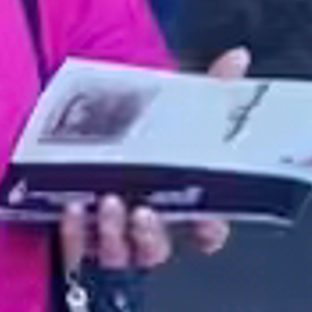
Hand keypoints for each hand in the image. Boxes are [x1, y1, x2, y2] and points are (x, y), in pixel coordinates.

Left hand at [65, 49, 247, 276]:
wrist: (99, 137)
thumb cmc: (149, 134)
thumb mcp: (181, 109)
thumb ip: (213, 88)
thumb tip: (238, 57)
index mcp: (183, 205)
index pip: (207, 233)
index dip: (208, 231)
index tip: (203, 218)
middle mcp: (150, 229)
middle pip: (157, 249)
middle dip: (150, 235)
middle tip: (143, 211)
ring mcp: (113, 239)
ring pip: (118, 255)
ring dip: (113, 233)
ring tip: (107, 201)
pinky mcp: (80, 241)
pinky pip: (78, 251)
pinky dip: (75, 234)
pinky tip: (74, 209)